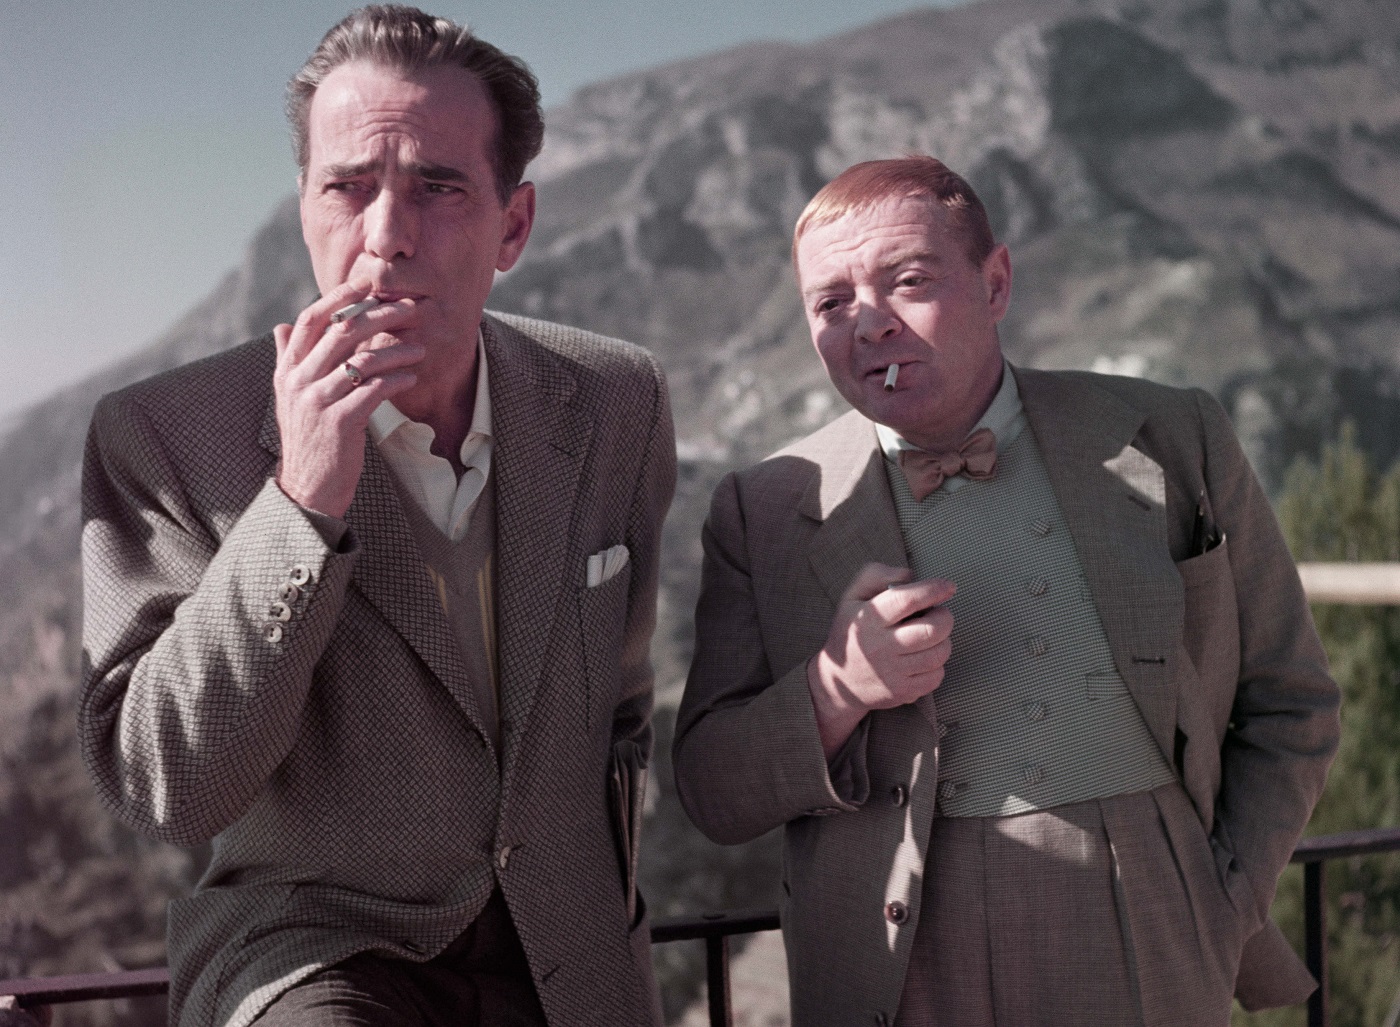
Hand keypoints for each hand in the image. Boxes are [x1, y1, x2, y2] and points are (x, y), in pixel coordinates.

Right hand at [272, 281, 424, 517]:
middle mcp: (298, 381)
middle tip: (408, 308)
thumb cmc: (308, 438)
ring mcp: (317, 401)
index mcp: (287, 370)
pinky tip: (412, 377)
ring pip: (361, 360)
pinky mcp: (339, 423)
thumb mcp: (289, 397)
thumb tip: (280, 326)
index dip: (338, 298)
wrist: (308, 487)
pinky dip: (396, 379)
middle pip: (341, 332)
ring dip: (396, 350)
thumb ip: (287, 359)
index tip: (366, 283)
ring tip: (420, 349)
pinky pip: (374, 390)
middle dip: (378, 314)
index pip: (310, 320)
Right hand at [806, 563, 954, 756]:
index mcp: (869, 619)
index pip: (907, 600)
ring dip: (944, 640)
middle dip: (944, 616)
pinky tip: (924, 658)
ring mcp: (893, 672)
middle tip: (938, 614)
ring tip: (931, 636)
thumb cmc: (851, 631)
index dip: (934, 590)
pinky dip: (937, 664)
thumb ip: (875, 575)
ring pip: (940, 653)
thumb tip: (909, 575)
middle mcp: (881, 646)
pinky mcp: (902, 691)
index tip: (948, 586)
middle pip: (933, 629)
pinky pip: (937, 675)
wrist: (838, 681)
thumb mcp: (852, 597)